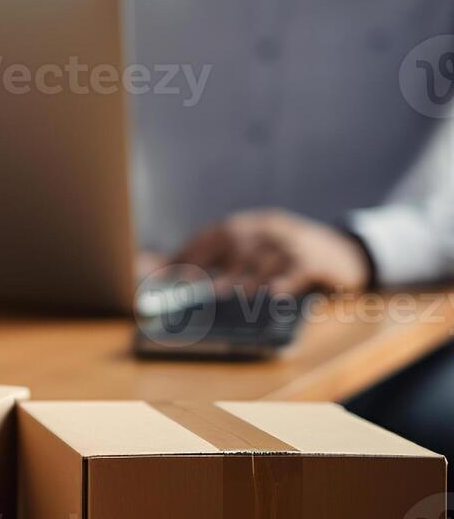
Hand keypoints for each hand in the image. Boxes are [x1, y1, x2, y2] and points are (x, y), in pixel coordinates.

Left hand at [171, 208, 372, 296]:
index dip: (193, 249)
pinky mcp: (316, 262)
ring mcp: (294, 243)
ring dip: (243, 277)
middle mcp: (273, 228)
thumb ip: (228, 259)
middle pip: (237, 239)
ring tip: (225, 293)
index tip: (171, 269)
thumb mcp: (262, 250)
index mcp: (256, 223)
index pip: (219, 230)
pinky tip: (273, 295)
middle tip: (191, 284)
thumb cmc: (291, 257)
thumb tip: (181, 273)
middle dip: (211, 261)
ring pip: (264, 258)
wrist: (346, 255)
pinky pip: (297, 271)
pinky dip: (284, 283)